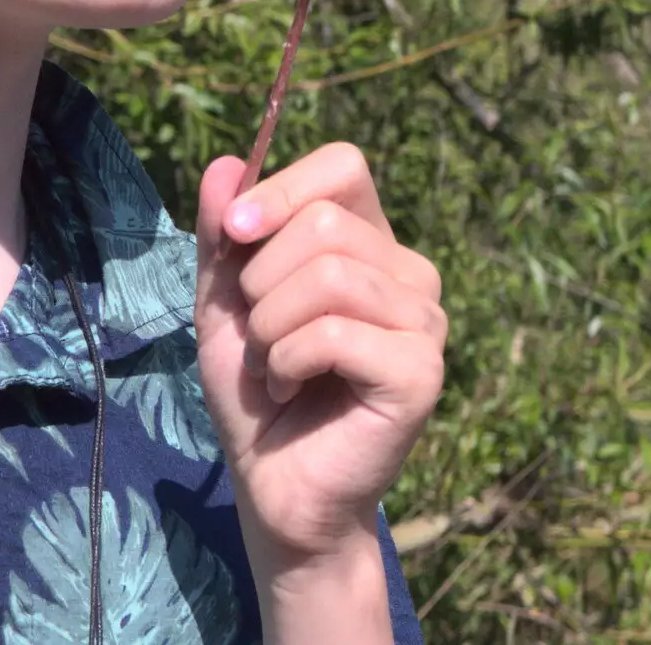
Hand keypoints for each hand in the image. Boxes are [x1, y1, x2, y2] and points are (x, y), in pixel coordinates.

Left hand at [192, 143, 446, 569]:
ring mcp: (425, 321)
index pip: (345, 166)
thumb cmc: (258, 394)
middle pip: (324, 222)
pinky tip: (290, 389)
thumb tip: (225, 163)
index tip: (235, 234)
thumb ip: (226, 238)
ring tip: (273, 367)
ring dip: (270, 329)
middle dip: (261, 282)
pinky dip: (287, 362)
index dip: (283, 188)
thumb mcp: (226, 305)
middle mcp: (410, 273)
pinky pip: (334, 334)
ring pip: (329, 276)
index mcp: (371, 243)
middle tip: (259, 336)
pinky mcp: (421, 370)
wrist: (277, 488)